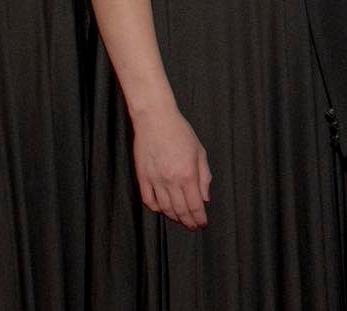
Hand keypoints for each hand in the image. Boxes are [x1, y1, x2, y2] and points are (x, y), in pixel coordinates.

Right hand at [131, 106, 210, 229]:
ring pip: (164, 208)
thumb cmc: (180, 132)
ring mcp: (155, 180)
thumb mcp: (200, 152)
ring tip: (180, 220)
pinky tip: (162, 209)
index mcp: (188, 174)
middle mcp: (171, 181)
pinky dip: (156, 208)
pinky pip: (148, 200)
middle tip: (193, 226)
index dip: (199, 218)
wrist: (155, 119)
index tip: (202, 224)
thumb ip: (204, 176)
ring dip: (173, 217)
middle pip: (180, 210)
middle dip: (188, 221)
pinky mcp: (142, 177)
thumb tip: (205, 198)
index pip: (194, 205)